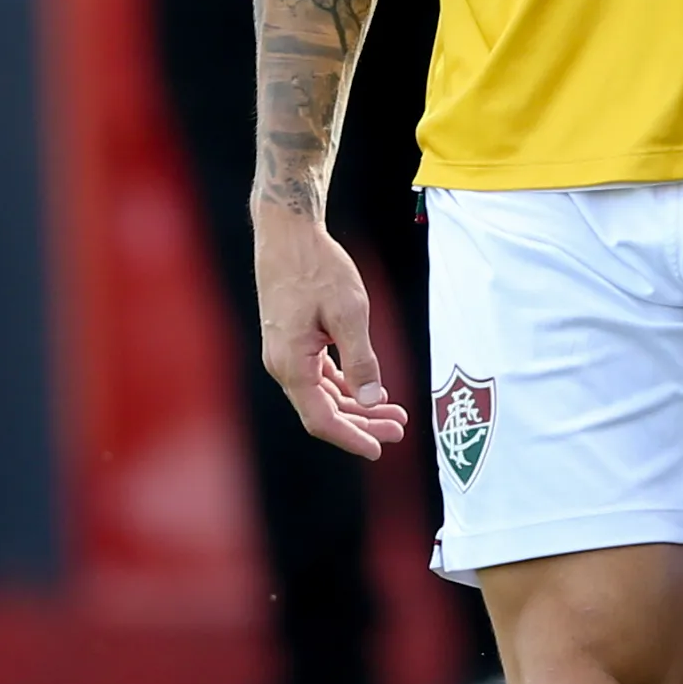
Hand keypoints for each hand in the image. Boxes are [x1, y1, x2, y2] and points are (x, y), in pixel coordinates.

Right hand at [253, 198, 406, 457]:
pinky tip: (370, 390)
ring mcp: (285, 354)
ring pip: (323, 395)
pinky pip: (319, 377)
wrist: (288, 234)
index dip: (352, 437)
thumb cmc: (317, 268)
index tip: (379, 449)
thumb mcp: (349, 313)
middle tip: (399, 428)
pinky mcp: (292, 342)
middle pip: (324, 411)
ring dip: (357, 406)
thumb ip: (362, 361)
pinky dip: (345, 386)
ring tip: (393, 411)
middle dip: (363, 423)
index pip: (321, 419)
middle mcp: (282, 365)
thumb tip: (373, 400)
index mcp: (292, 363)